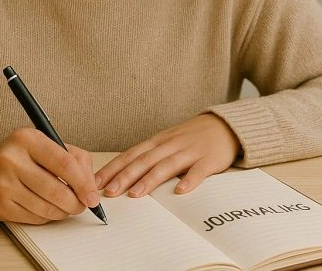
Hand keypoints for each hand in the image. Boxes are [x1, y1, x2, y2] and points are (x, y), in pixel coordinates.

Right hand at [0, 128, 99, 223]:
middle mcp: (11, 160)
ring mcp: (2, 184)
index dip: (83, 183)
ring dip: (63, 212)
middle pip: (56, 190)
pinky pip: (34, 218)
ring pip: (46, 208)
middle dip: (76, 203)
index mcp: (27, 139)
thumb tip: (91, 186)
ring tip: (67, 207)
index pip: (64, 163)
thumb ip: (75, 159)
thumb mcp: (47, 144)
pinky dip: (47, 217)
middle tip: (83, 205)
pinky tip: (48, 209)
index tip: (93, 196)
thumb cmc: (21, 156)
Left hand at [95, 113, 240, 197]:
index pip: (131, 154)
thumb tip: (121, 176)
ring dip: (150, 180)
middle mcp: (171, 144)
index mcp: (158, 141)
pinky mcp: (209, 159)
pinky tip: (180, 191)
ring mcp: (190, 151)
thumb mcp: (167, 142)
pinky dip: (189, 180)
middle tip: (109, 192)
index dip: (113, 168)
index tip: (96, 182)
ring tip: (135, 194)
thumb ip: (149, 156)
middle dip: (125, 176)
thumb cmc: (191, 138)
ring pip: (167, 165)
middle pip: (145, 160)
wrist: (225, 126)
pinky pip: (199, 171)